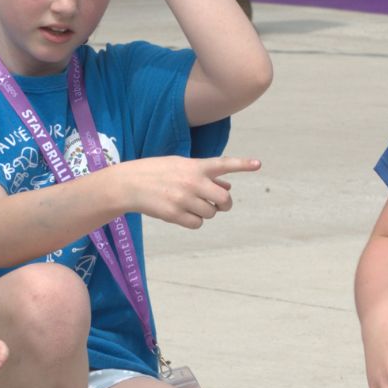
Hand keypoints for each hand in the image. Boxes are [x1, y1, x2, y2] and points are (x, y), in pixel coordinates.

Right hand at [114, 155, 261, 228]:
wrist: (128, 184)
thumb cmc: (156, 172)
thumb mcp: (180, 166)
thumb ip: (205, 175)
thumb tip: (228, 188)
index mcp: (195, 166)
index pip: (223, 164)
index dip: (242, 165)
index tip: (258, 164)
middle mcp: (192, 182)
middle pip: (224, 200)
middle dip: (224, 204)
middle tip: (217, 204)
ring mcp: (184, 199)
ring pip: (210, 213)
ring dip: (205, 212)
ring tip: (190, 205)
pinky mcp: (174, 214)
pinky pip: (197, 223)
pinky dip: (194, 221)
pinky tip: (182, 213)